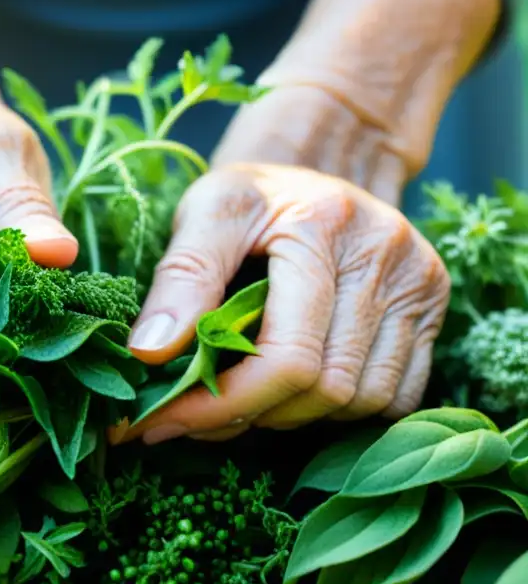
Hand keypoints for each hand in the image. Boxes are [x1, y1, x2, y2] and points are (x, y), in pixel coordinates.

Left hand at [119, 159, 449, 443]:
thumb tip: (149, 353)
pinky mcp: (434, 308)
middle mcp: (385, 254)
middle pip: (327, 389)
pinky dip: (342, 411)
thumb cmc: (253, 195)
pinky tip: (294, 392)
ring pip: (363, 403)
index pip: (287, 356)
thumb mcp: (204, 214)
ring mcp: (420, 283)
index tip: (163, 421)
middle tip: (194, 416)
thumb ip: (179, 279)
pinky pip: (398, 397)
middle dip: (252, 416)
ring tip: (242, 399)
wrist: (319, 162)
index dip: (222, 404)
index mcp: (323, 225)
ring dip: (294, 418)